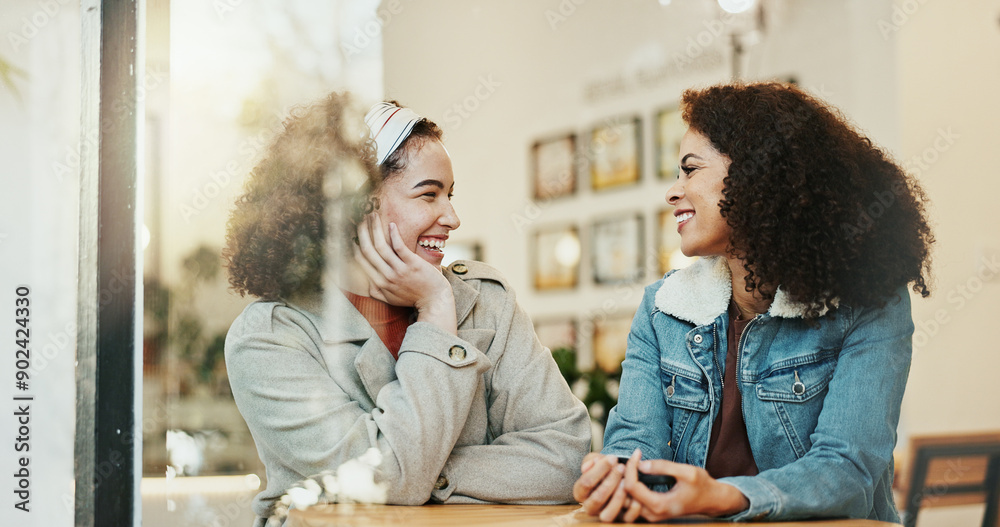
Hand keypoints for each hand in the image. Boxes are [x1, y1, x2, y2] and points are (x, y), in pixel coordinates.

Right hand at [354, 213, 456, 333]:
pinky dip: (393, 234)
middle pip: (368, 250)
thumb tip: (366, 283)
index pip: (361, 260)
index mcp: (379, 283)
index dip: (355, 244)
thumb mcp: (391, 299)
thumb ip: (377, 292)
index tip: (354, 232)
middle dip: (362, 232)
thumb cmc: (413, 298)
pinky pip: (399, 246)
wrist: (434, 301)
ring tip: (372, 215)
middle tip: (361, 218)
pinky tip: (391, 224)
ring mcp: (399, 270)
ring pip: (381, 246)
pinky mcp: (412, 264)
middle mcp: (386, 276)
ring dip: (375, 228)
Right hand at [573, 453, 629, 521]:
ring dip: (618, 497)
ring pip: (608, 514)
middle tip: (621, 467)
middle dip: (610, 481)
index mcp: (580, 492)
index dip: (599, 469)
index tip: (613, 457)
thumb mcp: (595, 460)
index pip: (586, 483)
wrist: (615, 476)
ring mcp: (604, 514)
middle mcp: (590, 506)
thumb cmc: (604, 468)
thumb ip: (592, 460)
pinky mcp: (619, 519)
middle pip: (597, 498)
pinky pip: (626, 519)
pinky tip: (637, 495)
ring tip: (626, 482)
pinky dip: (633, 508)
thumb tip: (594, 462)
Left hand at [621, 450, 749, 521]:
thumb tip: (640, 464)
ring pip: (625, 501)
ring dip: (623, 483)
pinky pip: (632, 503)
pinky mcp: (651, 513)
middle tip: (630, 458)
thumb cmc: (702, 485)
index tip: (637, 453)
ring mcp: (651, 516)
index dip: (630, 467)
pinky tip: (633, 474)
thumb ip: (663, 467)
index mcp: (659, 505)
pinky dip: (629, 489)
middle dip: (622, 476)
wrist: (712, 500)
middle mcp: (652, 514)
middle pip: (624, 496)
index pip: (631, 486)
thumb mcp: (686, 472)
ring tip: (629, 464)